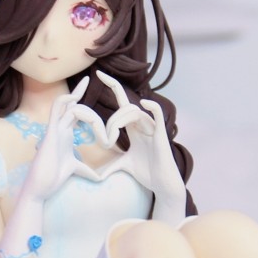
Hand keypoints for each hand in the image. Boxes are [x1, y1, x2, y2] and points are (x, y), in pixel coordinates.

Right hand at [21, 76, 105, 202]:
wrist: (40, 189)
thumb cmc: (53, 178)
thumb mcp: (75, 170)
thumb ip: (85, 169)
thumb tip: (98, 177)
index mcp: (65, 132)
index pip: (73, 107)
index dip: (78, 92)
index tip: (87, 80)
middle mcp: (59, 127)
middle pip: (73, 104)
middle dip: (89, 107)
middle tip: (105, 136)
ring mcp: (55, 129)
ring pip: (70, 106)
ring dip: (89, 114)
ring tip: (100, 134)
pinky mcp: (51, 134)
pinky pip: (58, 110)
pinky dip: (68, 100)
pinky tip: (78, 101)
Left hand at [94, 72, 187, 224]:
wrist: (162, 184)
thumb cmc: (146, 173)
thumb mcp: (123, 166)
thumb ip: (110, 165)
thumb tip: (95, 174)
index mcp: (133, 127)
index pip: (122, 101)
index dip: (112, 85)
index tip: (99, 74)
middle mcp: (142, 124)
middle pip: (124, 109)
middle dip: (111, 122)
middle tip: (106, 140)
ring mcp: (152, 128)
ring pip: (134, 112)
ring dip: (119, 121)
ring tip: (112, 138)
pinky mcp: (160, 134)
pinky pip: (158, 113)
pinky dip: (152, 106)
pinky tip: (144, 103)